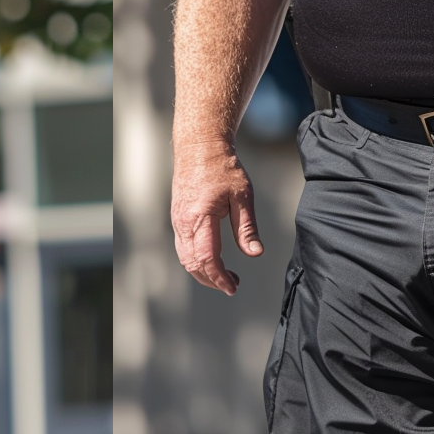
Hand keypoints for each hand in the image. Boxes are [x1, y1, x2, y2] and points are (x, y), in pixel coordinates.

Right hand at [172, 146, 262, 294]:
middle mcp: (183, 223)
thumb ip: (246, 228)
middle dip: (212, 280)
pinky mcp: (178, 220)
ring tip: (224, 276)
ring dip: (203, 273)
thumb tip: (255, 254)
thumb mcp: (242, 196)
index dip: (219, 277)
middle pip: (193, 265)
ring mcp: (178, 222)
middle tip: (232, 285)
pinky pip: (183, 249)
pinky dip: (196, 261)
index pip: (207, 259)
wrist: (199, 147)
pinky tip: (212, 261)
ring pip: (185, 259)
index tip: (232, 287)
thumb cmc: (222, 168)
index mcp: (200, 218)